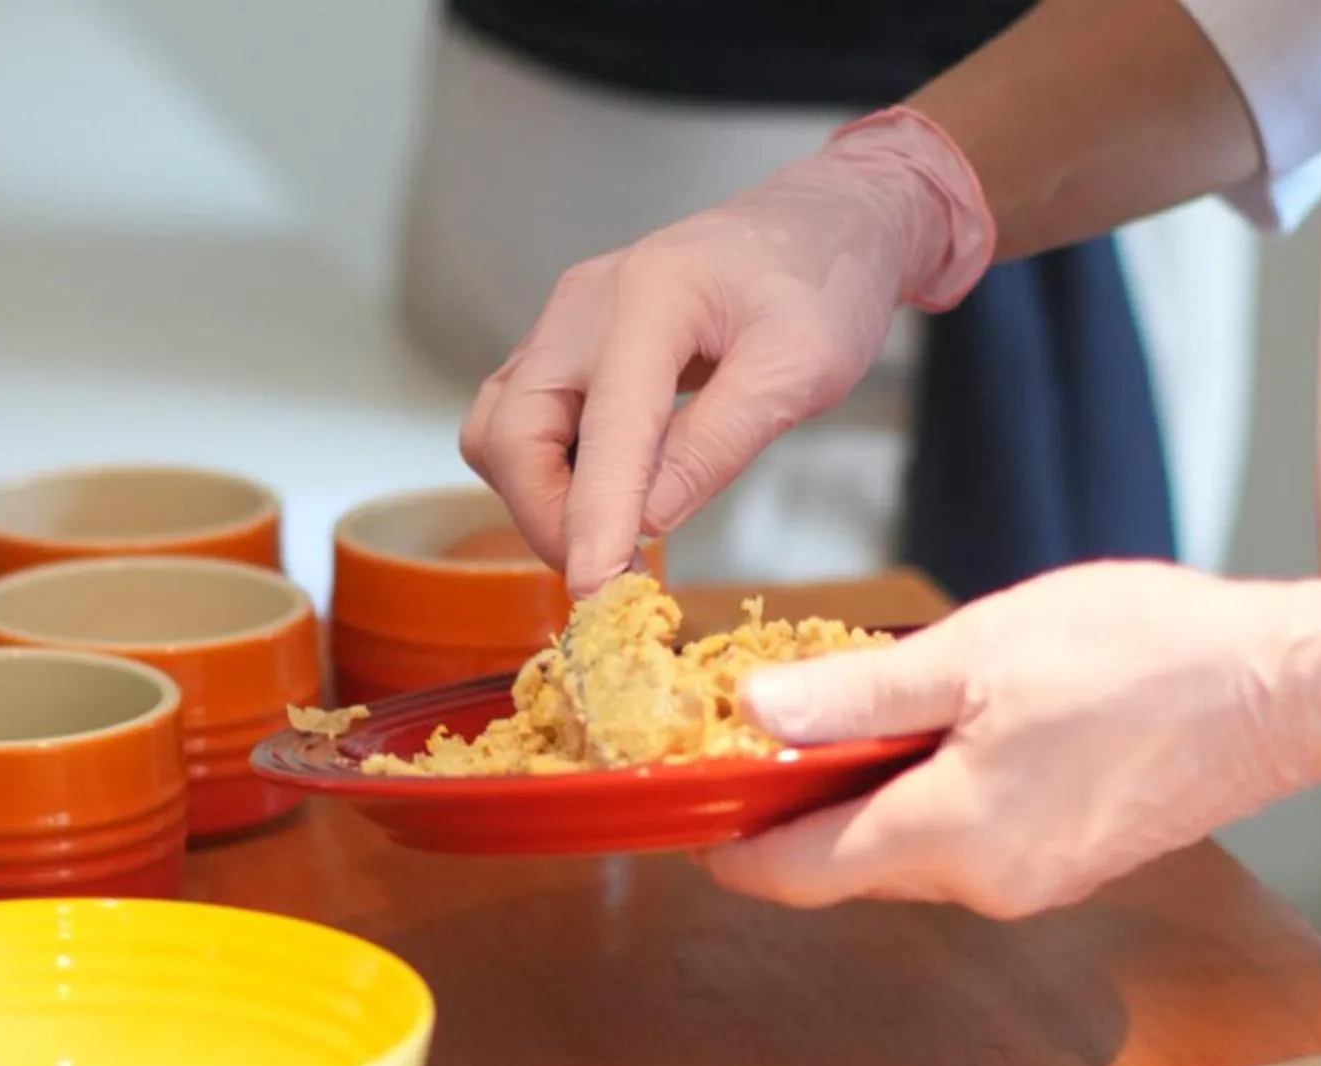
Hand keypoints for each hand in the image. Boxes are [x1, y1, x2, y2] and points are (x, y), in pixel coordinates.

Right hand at [458, 106, 993, 594]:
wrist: (819, 221)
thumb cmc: (822, 281)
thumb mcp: (802, 366)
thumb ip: (722, 440)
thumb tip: (649, 518)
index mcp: (651, 297)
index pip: (605, 430)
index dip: (592, 520)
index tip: (594, 590)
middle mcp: (584, 307)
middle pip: (510, 432)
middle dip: (547, 517)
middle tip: (613, 571)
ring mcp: (564, 325)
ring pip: (498, 431)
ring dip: (538, 497)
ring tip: (611, 532)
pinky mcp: (562, 348)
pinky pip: (519, 422)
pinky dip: (547, 474)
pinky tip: (608, 494)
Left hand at [705, 560, 1320, 917]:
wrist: (1286, 687)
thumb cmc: (1146, 657)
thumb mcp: (977, 653)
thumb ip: (857, 694)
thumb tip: (756, 710)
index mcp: (948, 837)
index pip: (798, 875)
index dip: (733, 852)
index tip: (690, 823)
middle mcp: (983, 884)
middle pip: (845, 867)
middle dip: (792, 816)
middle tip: (753, 745)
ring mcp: (1031, 883)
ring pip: (904, 856)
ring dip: (861, 804)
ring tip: (841, 726)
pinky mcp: (1066, 864)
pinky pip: (961, 847)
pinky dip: (923, 804)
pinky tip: (930, 740)